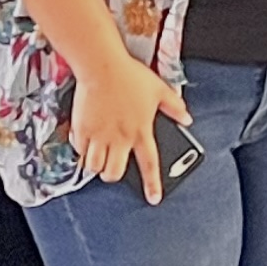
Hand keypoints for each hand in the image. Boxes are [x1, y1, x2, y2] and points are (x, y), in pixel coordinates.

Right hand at [70, 53, 186, 199]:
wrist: (102, 66)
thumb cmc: (130, 76)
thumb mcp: (159, 89)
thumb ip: (174, 106)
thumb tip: (187, 118)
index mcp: (140, 131)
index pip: (150, 164)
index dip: (153, 184)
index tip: (153, 199)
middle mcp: (120, 138)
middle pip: (113, 173)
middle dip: (113, 175)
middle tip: (113, 166)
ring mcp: (99, 135)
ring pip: (94, 167)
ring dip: (96, 165)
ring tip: (98, 156)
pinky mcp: (82, 129)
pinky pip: (79, 151)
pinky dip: (82, 150)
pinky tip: (85, 142)